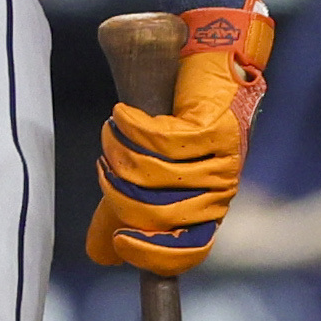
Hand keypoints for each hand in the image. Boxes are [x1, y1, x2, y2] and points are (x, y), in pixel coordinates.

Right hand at [90, 2, 273, 273]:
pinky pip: (157, 140)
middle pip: (154, 215)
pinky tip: (123, 114)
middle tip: (106, 163)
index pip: (185, 254)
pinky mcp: (213, 129)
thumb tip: (101, 254)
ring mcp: (219, 161)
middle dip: (116, 190)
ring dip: (117, 152)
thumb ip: (132, 210)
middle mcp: (219, 191)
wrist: (213, 65)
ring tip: (113, 134)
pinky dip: (130, 127)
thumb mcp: (159, 175)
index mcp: (207, 211)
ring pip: (150, 176)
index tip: (120, 242)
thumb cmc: (179, 124)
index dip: (149, 255)